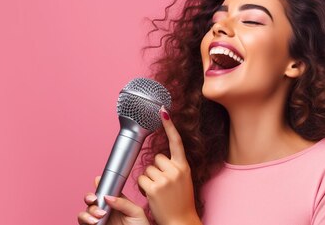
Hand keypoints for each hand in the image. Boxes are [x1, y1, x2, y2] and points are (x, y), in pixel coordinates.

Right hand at [78, 176, 148, 224]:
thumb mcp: (136, 212)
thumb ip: (123, 203)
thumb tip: (108, 196)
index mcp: (115, 202)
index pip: (105, 190)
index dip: (99, 184)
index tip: (97, 181)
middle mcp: (105, 209)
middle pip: (92, 200)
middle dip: (90, 197)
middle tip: (94, 200)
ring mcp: (99, 219)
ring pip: (86, 210)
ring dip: (88, 211)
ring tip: (99, 216)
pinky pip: (83, 222)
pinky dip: (85, 220)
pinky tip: (94, 222)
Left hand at [138, 106, 200, 224]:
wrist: (181, 221)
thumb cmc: (180, 201)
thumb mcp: (183, 180)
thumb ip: (174, 167)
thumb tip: (159, 158)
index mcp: (184, 167)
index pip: (176, 142)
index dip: (169, 126)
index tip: (163, 111)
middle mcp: (176, 170)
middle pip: (156, 158)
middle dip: (156, 169)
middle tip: (163, 184)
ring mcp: (165, 179)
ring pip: (147, 169)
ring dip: (149, 179)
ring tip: (159, 191)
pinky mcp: (155, 188)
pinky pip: (141, 179)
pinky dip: (143, 186)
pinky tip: (152, 195)